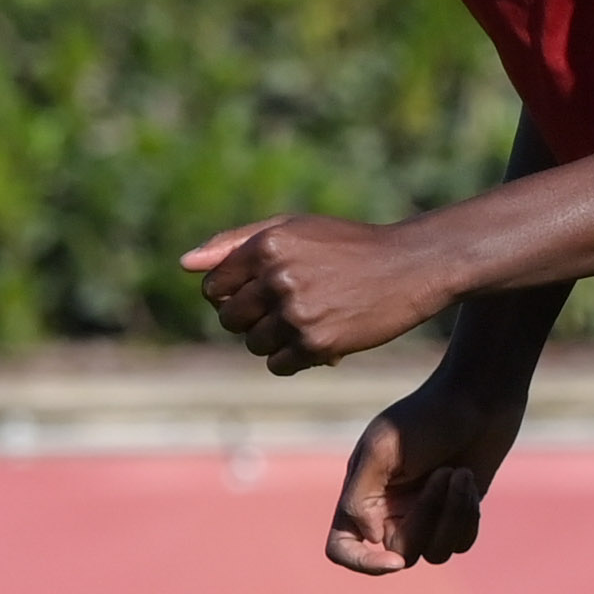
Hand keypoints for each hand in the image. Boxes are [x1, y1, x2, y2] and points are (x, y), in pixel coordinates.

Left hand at [183, 213, 453, 371]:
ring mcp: (297, 313)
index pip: (213, 288)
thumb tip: (185, 265)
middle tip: (286, 309)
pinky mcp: (317, 343)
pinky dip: (294, 358)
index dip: (231, 296)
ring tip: (308, 321)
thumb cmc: (348, 246)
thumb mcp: (294, 229)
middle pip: (229, 320)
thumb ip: (235, 243)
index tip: (258, 294)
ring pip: (254, 344)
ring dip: (275, 340)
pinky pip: (279, 365)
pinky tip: (321, 338)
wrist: (409, 267)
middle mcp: (277, 277)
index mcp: (267, 245)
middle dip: (251, 320)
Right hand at [324, 380, 516, 575]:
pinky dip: (467, 514)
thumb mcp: (382, 450)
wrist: (477, 396)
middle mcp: (389, 511)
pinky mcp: (457, 514)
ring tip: (458, 472)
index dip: (361, 563)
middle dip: (428, 517)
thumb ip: (360, 498)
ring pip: (435, 553)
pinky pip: (461, 542)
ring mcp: (425, 516)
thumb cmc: (426, 416)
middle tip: (443, 473)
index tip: (393, 561)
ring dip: (452, 514)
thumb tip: (370, 539)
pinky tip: (469, 477)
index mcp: (362, 495)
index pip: (343, 547)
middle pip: (401, 552)